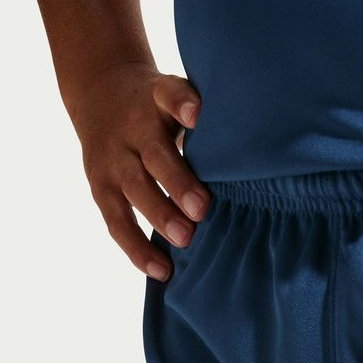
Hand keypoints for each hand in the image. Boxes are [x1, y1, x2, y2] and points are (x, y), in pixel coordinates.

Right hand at [65, 62, 210, 280]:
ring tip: (185, 240)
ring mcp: (113, 158)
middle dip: (177, 182)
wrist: (100, 92)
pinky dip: (137, 248)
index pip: (169, 93)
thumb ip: (207, 125)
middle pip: (154, 153)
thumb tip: (262, 163)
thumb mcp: (177, 99)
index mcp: (157, 98)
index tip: (197, 114)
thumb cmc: (161, 110)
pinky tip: (162, 270)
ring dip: (160, 216)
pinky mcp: (100, 187)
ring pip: (135, 188)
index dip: (182, 103)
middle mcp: (133, 127)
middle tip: (202, 210)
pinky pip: (117, 221)